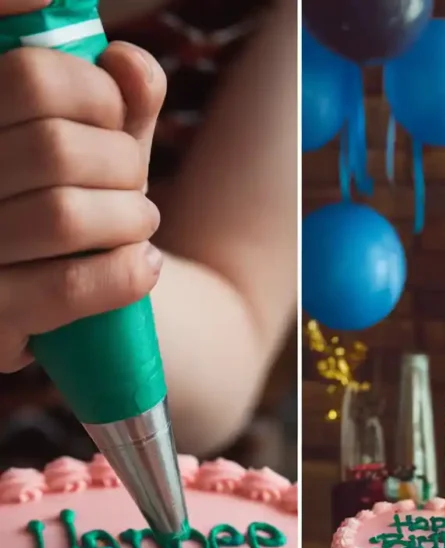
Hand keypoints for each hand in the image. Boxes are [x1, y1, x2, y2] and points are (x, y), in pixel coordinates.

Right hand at [0, 10, 166, 372]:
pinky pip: (68, 288)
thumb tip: (128, 65)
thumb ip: (120, 101)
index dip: (94, 92)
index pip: (29, 77)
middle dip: (121, 164)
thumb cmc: (82, 208)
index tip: (114, 117)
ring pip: (63, 218)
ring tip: (142, 226)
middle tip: (135, 185)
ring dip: (130, 220)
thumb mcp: (98, 148)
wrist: (79, 314)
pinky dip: (125, 274)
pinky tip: (145, 268)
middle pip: (55, 149)